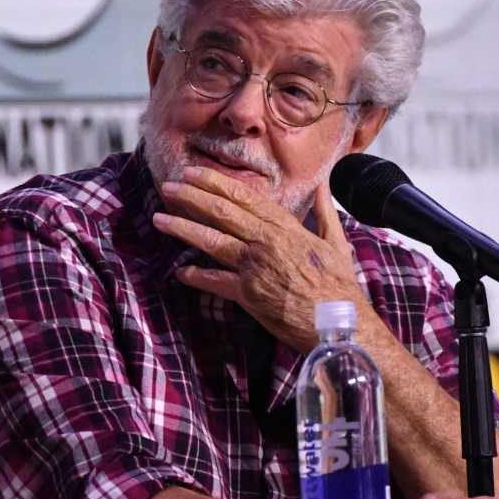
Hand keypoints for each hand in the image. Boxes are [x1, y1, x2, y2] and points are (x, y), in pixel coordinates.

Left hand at [152, 166, 364, 351]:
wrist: (338, 325)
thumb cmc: (338, 285)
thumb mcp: (335, 242)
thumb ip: (324, 210)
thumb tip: (325, 184)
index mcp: (285, 227)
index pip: (244, 197)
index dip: (215, 183)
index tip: (194, 174)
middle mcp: (266, 242)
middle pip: (222, 212)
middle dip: (191, 197)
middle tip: (168, 187)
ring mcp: (254, 268)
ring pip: (212, 241)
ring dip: (183, 228)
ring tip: (160, 219)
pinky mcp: (248, 295)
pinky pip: (215, 282)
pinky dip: (196, 276)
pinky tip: (180, 272)